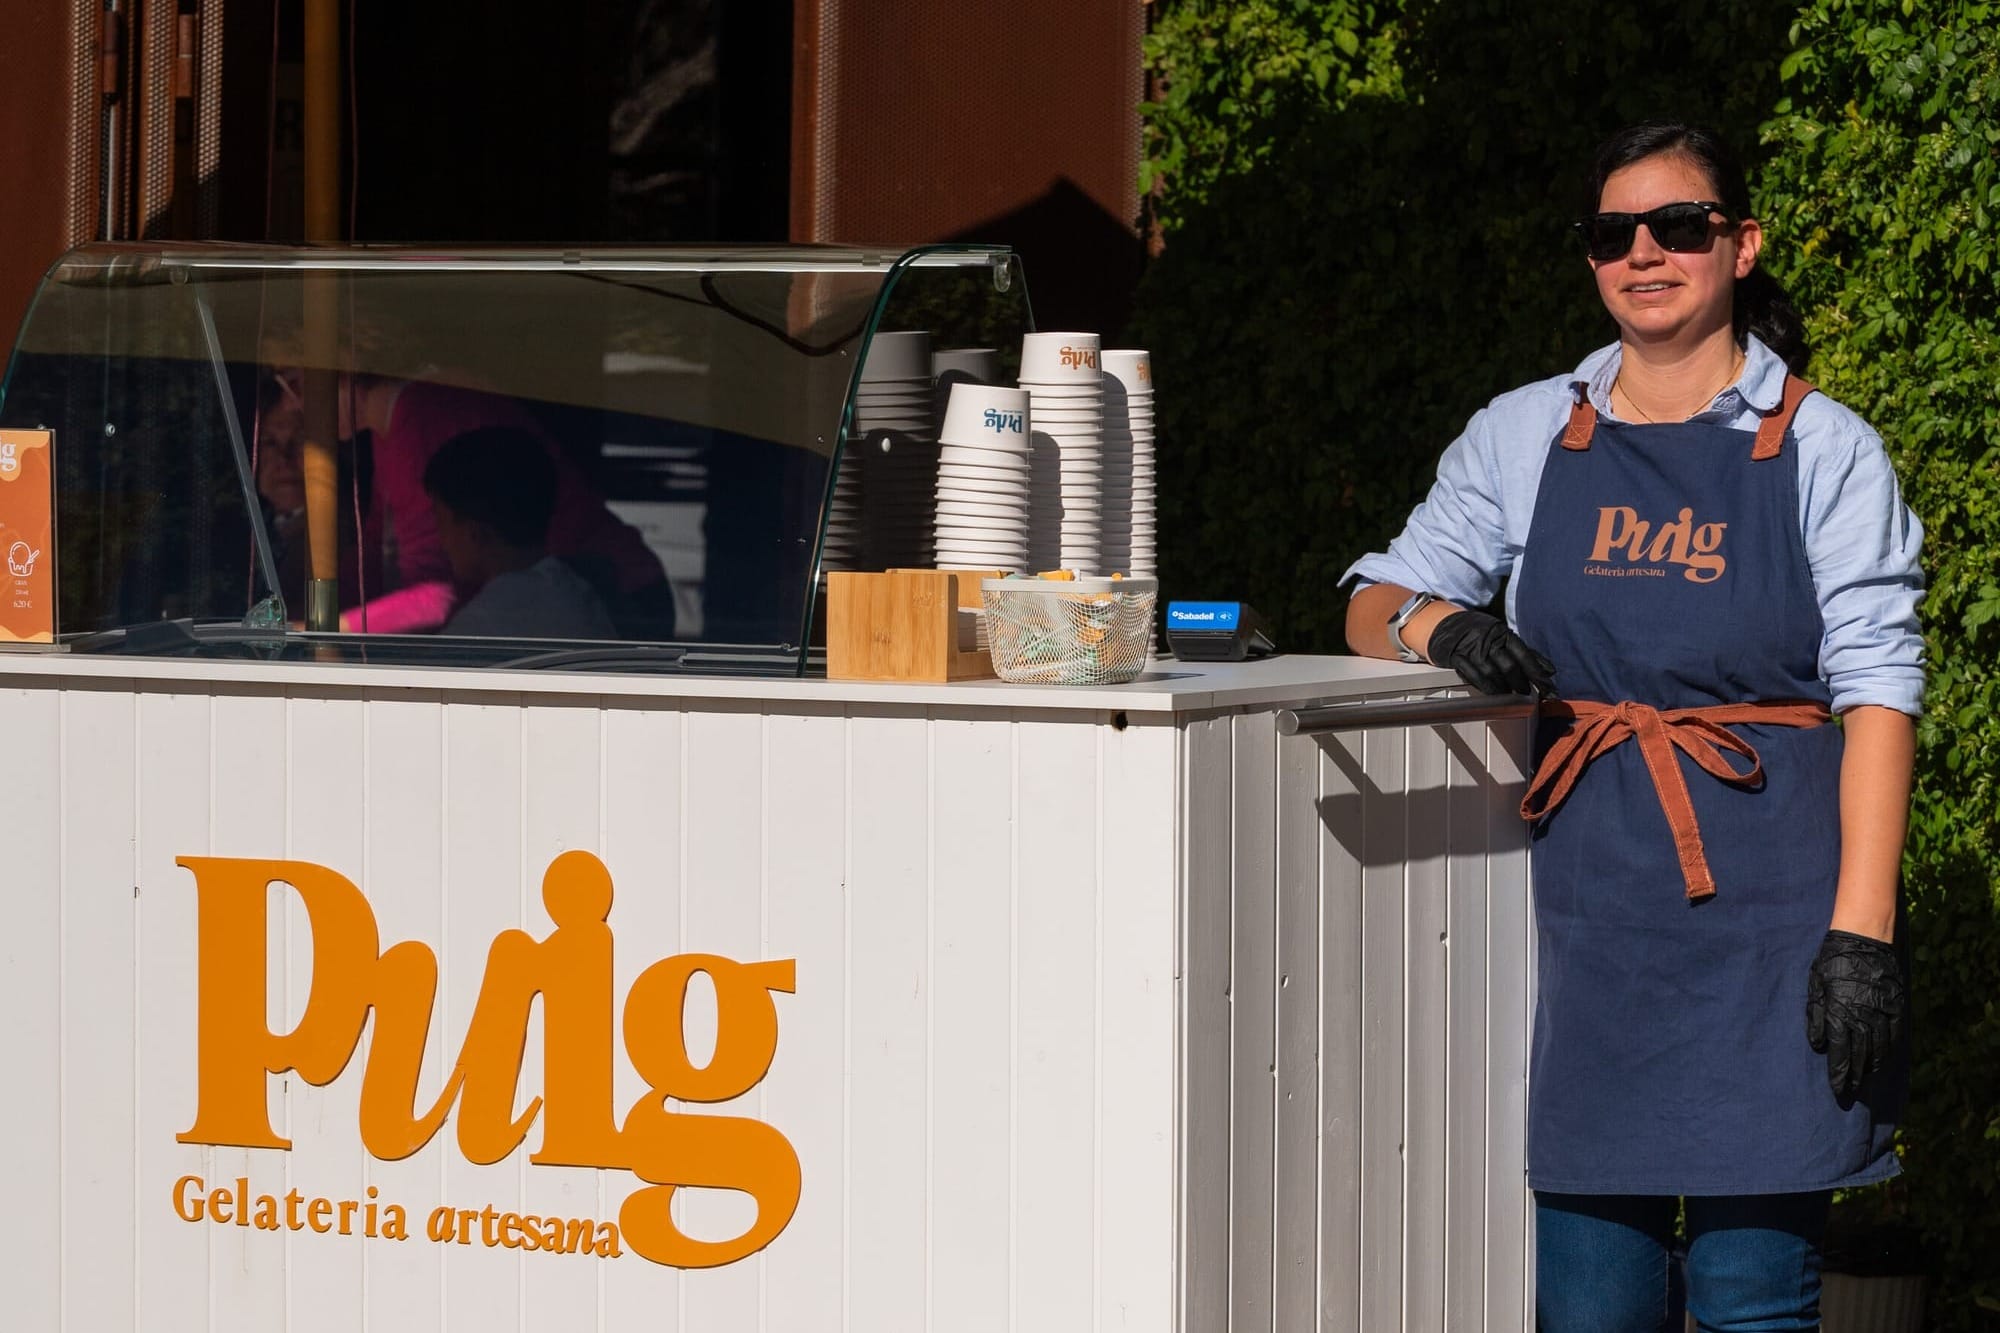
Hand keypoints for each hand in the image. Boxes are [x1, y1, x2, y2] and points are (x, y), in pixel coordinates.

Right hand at [1424, 609, 1556, 695]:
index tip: (1548, 685)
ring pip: (1492, 672)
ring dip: (1504, 687)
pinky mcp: (1456, 657)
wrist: (1444, 624)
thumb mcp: (1502, 637)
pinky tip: (1493, 693)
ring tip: (1511, 694)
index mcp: (1502, 633)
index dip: (1536, 672)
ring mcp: (1471, 649)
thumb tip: (1549, 670)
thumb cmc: (1477, 633)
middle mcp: (1488, 639)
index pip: (1524, 654)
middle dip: (1521, 682)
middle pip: (1509, 665)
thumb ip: (1525, 653)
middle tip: (1528, 693)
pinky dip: (1485, 686)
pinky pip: (1472, 675)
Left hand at [1806, 929, 1904, 1099]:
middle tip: (1851, 1093)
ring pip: (1879, 1049)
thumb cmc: (1832, 962)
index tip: (1837, 1089)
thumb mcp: (1816, 987)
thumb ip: (1816, 1017)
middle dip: (1855, 1077)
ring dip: (1872, 1067)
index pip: (1839, 1054)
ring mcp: (1882, 1013)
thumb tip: (1817, 1045)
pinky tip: (1883, 1059)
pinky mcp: (1895, 1007)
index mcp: (1839, 1015)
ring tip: (1866, 1080)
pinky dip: (1888, 1050)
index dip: (1839, 1074)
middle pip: (1860, 1057)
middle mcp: (1862, 1018)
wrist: (1863, 940)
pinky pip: (1894, 1035)